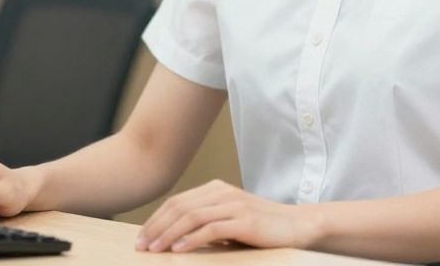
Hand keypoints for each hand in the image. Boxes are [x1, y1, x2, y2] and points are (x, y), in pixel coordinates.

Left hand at [136, 180, 317, 253]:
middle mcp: (222, 193)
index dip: (156, 220)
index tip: (142, 238)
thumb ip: (206, 222)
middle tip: (142, 246)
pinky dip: (192, 239)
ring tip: (155, 249)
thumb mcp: (229, 220)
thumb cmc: (262, 227)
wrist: (297, 225)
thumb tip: (175, 237)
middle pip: (179, 208)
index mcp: (215, 189)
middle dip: (156, 227)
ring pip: (191, 217)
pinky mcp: (244, 220)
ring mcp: (233, 205)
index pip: (177, 202)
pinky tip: (179, 249)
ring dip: (169, 234)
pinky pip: (211, 229)